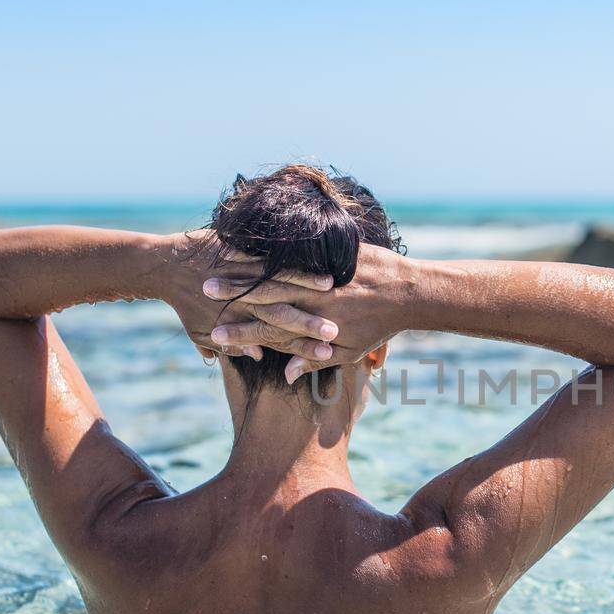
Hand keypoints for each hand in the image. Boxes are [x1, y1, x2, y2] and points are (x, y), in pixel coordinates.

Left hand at [154, 230, 340, 362]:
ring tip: (334, 283)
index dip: (303, 345)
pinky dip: (292, 255)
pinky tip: (312, 254)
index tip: (327, 350)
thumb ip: (229, 347)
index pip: (277, 336)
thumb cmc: (181, 303)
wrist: (160, 267)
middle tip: (339, 324)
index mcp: (239, 319)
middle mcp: (245, 298)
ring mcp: (245, 270)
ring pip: (283, 278)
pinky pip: (268, 252)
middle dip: (314, 319)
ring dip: (310, 282)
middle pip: (286, 311)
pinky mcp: (244, 248)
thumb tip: (258, 357)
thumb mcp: (198, 331)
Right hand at [202, 244, 418, 381]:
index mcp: (316, 324)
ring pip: (273, 271)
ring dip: (243, 269)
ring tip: (216, 264)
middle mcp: (314, 298)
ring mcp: (321, 271)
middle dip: (231, 295)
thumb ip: (314, 360)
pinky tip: (246, 241)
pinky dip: (271, 247)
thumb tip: (284, 373)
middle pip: (263, 297)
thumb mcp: (349, 351)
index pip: (270, 332)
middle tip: (202, 291)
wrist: (411, 292)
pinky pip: (296, 247)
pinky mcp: (328, 248)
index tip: (214, 333)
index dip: (240, 334)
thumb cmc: (379, 326)